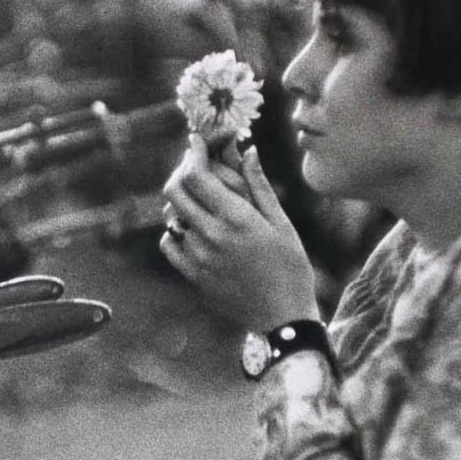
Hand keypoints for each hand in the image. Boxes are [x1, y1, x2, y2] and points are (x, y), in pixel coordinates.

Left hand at [160, 136, 318, 330]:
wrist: (283, 317)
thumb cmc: (291, 267)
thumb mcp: (281, 223)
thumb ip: (258, 186)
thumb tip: (247, 150)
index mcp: (237, 219)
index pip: (198, 176)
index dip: (194, 153)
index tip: (196, 142)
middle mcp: (212, 236)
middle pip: (175, 191)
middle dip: (182, 171)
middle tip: (194, 166)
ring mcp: (198, 257)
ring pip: (172, 216)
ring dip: (181, 202)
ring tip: (199, 199)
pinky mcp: (193, 276)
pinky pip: (169, 244)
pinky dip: (175, 231)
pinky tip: (192, 229)